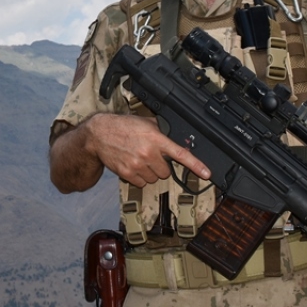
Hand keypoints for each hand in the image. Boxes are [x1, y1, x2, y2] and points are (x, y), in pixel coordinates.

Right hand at [84, 112, 210, 187]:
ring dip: (150, 172)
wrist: (100, 135)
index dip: (196, 165)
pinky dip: (139, 177)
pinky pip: (142, 183)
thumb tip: (178, 140)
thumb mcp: (145, 123)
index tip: (207, 173)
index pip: (180, 153)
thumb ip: (162, 131)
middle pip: (166, 171)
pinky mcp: (127, 174)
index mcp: (156, 138)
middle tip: (151, 156)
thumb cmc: (123, 127)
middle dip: (161, 166)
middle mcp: (148, 153)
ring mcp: (137, 165)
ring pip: (155, 179)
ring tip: (139, 159)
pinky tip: (133, 165)